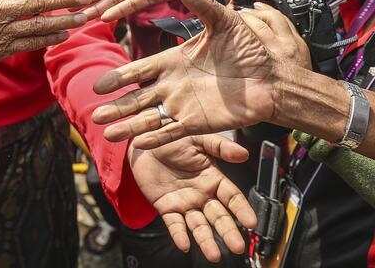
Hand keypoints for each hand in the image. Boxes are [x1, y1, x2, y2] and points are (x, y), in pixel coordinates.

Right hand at [92, 0, 310, 148]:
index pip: (139, 71)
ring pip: (150, 118)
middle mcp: (174, 85)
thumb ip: (201, 6)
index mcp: (174, 61)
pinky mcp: (200, 122)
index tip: (99, 86)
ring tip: (107, 133)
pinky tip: (140, 143)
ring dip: (129, 126)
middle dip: (116, 107)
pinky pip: (174, 131)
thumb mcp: (223, 21)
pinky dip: (157, 138)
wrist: (273, 76)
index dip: (119, 78)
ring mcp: (185, 105)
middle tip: (94, 115)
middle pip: (137, 99)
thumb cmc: (250, 48)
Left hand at [130, 135, 256, 261]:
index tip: (251, 223)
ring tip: (214, 255)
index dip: (241, 209)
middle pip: (218, 216)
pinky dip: (179, 235)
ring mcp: (184, 203)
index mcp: (213, 178)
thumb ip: (219, 146)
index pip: (231, 197)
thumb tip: (243, 154)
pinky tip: (184, 244)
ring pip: (198, 225)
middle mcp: (201, 194)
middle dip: (228, 232)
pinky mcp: (166, 207)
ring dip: (206, 240)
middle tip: (238, 246)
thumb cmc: (172, 138)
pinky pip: (174, 223)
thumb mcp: (197, 137)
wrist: (143, 142)